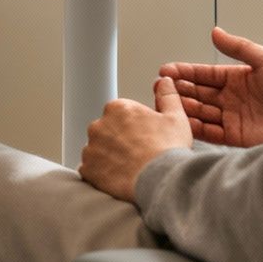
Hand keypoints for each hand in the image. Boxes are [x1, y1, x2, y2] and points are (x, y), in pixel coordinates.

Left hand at [79, 77, 191, 202]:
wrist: (160, 181)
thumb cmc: (168, 149)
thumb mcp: (175, 117)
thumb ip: (167, 95)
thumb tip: (164, 80)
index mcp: (118, 108)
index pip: (120, 115)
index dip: (133, 127)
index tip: (143, 138)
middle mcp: (99, 125)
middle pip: (106, 132)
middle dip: (118, 141)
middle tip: (137, 153)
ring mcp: (90, 148)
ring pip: (97, 150)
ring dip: (108, 157)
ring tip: (129, 167)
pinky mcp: (86, 169)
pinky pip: (90, 170)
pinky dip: (101, 174)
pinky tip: (118, 177)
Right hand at [160, 27, 262, 146]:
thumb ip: (238, 47)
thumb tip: (215, 31)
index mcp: (239, 77)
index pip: (205, 74)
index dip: (185, 72)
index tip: (166, 70)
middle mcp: (234, 98)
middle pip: (199, 94)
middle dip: (179, 90)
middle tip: (160, 88)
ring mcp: (234, 117)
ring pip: (201, 113)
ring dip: (184, 108)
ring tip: (167, 104)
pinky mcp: (238, 137)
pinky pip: (211, 132)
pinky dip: (197, 128)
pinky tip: (183, 122)